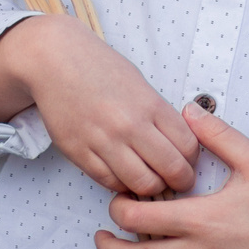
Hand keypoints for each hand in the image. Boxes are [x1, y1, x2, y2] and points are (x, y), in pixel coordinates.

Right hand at [0, 15, 199, 196]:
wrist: (55, 60)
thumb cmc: (99, 68)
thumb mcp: (140, 84)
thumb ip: (160, 115)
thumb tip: (181, 146)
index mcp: (150, 105)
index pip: (188, 147)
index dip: (193, 161)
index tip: (188, 163)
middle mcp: (129, 125)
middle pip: (172, 171)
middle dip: (180, 182)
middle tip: (176, 181)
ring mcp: (103, 141)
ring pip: (142, 184)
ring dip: (151, 188)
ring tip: (149, 180)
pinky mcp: (79, 152)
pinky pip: (110, 183)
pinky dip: (122, 185)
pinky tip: (123, 174)